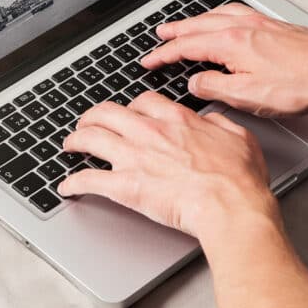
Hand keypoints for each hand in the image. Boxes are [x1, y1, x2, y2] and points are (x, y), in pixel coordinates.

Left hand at [58, 91, 278, 237]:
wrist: (230, 206)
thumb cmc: (239, 179)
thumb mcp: (240, 138)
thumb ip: (220, 123)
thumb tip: (210, 120)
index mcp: (177, 120)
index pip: (142, 101)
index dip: (131, 105)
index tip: (128, 112)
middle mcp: (151, 133)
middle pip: (107, 112)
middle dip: (92, 116)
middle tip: (87, 123)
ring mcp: (135, 158)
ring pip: (90, 138)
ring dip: (75, 141)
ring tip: (69, 145)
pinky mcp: (125, 187)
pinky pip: (89, 180)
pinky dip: (73, 183)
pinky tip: (67, 186)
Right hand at [141, 3, 307, 116]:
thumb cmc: (300, 85)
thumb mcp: (247, 97)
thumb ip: (214, 88)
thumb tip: (196, 84)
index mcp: (232, 43)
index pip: (187, 46)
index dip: (164, 54)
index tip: (149, 60)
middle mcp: (244, 27)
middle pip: (199, 25)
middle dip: (175, 31)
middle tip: (159, 34)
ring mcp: (261, 23)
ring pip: (218, 15)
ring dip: (197, 20)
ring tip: (185, 24)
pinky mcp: (275, 26)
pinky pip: (238, 13)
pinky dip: (221, 15)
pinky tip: (225, 20)